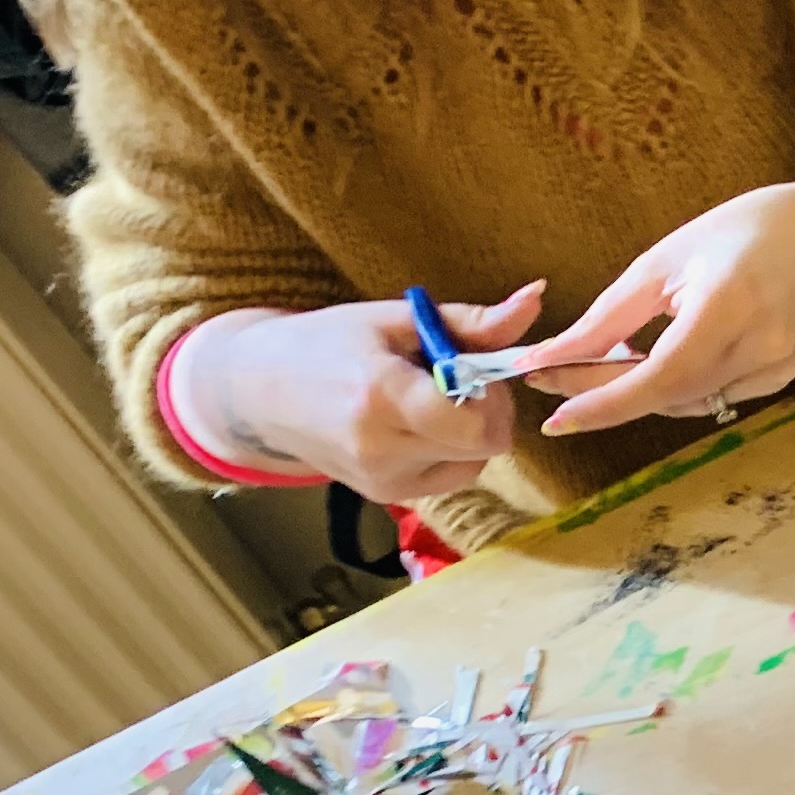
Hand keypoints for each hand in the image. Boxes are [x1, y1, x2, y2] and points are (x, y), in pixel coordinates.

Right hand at [171, 288, 540, 502]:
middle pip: (485, 444)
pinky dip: (454, 450)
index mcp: (381, 396)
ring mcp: (382, 480)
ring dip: (473, 431)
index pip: (475, 420)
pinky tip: (421, 424)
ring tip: (432, 400)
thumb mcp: (396, 319)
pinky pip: (452, 477)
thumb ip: (473, 321)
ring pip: (475, 463)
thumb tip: (537, 298)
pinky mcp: (384, 496)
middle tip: (461, 380)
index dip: (492, 393)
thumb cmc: (326, 343)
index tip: (473, 366)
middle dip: (490, 410)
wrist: (258, 391)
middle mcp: (381, 447)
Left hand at [530, 184, 794, 433]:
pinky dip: (679, 386)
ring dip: (643, 390)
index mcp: (729, 303)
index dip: (605, 404)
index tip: (556, 419)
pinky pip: (715, 396)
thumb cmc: (746, 231)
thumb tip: (549, 358)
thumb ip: (611, 316)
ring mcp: (779, 368)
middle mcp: (761, 345)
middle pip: (668, 394)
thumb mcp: (667, 259)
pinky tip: (670, 356)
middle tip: (558, 378)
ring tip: (618, 354)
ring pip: (689, 402)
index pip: (660, 375)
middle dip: (607, 392)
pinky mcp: (784, 380)